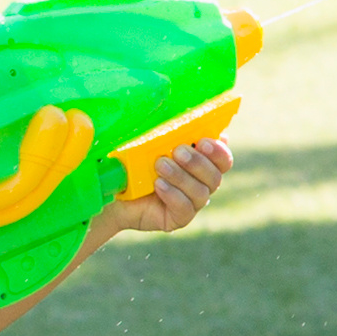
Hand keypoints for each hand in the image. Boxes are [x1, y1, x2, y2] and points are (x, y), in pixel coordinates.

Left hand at [104, 139, 228, 235]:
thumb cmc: (133, 164)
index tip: (202, 141)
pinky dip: (173, 195)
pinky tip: (158, 185)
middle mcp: (202, 184)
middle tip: (177, 151)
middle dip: (198, 162)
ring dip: (181, 177)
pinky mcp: (179, 219)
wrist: (113, 193)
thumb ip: (170, 134)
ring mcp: (192, 203)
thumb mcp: (151, 145)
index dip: (218, 151)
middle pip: (216, 176)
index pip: (223, 159)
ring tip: (160, 165)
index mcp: (201, 164)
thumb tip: (184, 116)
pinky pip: (186, 209)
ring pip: (201, 192)